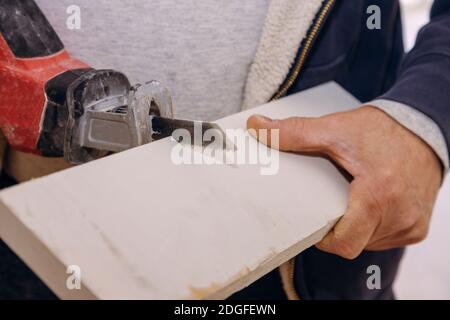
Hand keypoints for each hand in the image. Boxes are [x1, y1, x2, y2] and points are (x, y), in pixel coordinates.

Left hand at [247, 106, 441, 258]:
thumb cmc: (381, 130)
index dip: (324, 239)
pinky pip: (387, 238)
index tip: (316, 223)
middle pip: (355, 243)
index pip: (344, 243)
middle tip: (333, 205)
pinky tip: (370, 205)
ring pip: (370, 243)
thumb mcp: (334, 129)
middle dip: (338, 229)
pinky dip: (374, 227)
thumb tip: (256, 127)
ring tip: (353, 200)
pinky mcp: (418, 227)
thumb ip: (293, 132)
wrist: (424, 125)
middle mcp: (400, 215)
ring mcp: (412, 224)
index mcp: (378, 194)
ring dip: (357, 228)